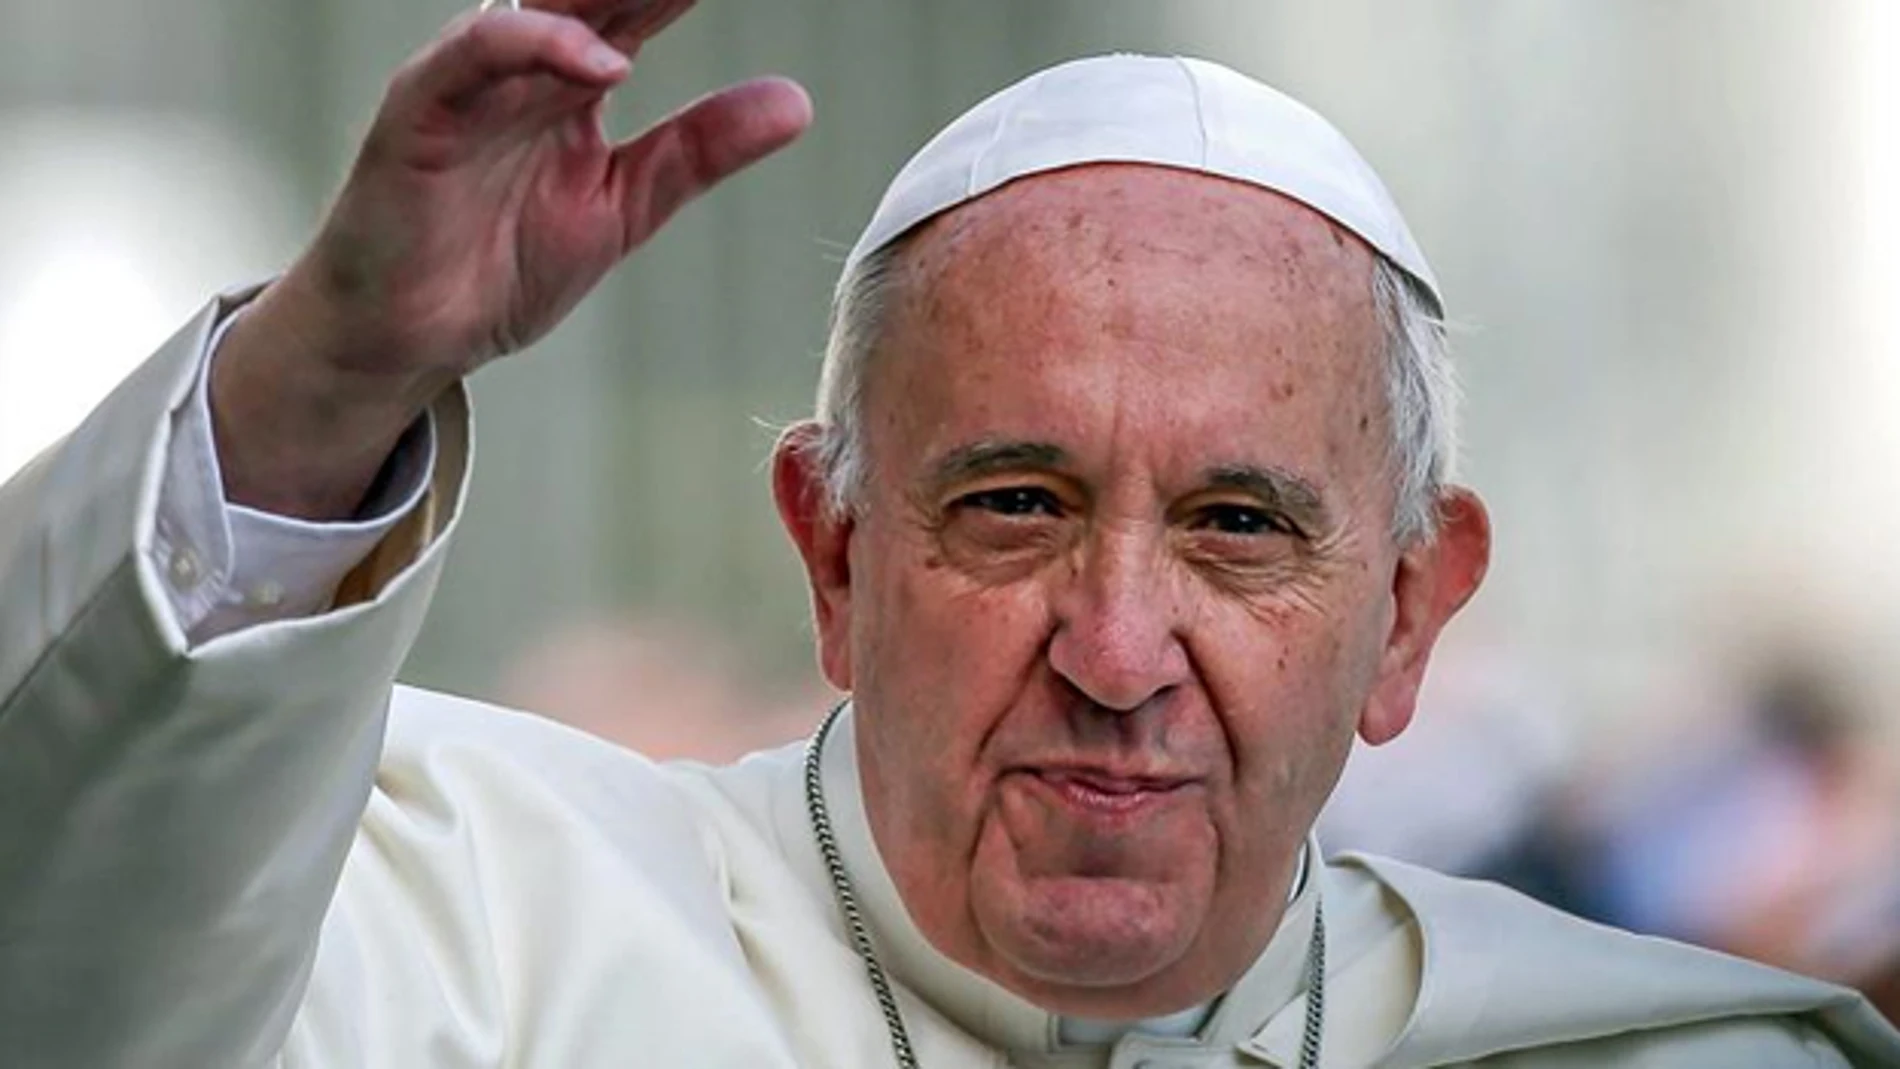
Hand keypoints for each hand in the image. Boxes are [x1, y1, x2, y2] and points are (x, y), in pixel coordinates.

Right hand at [215, 0, 810, 517]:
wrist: (407, 339)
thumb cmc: (498, 266)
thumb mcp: (624, 207)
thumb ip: (700, 151)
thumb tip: (797, 102)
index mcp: (574, 80)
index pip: (642, 4)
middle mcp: (524, 65)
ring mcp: (471, 82)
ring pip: (539, 6)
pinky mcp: (420, 112)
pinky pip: (474, 55)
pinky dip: (536, 45)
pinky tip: (604, 61)